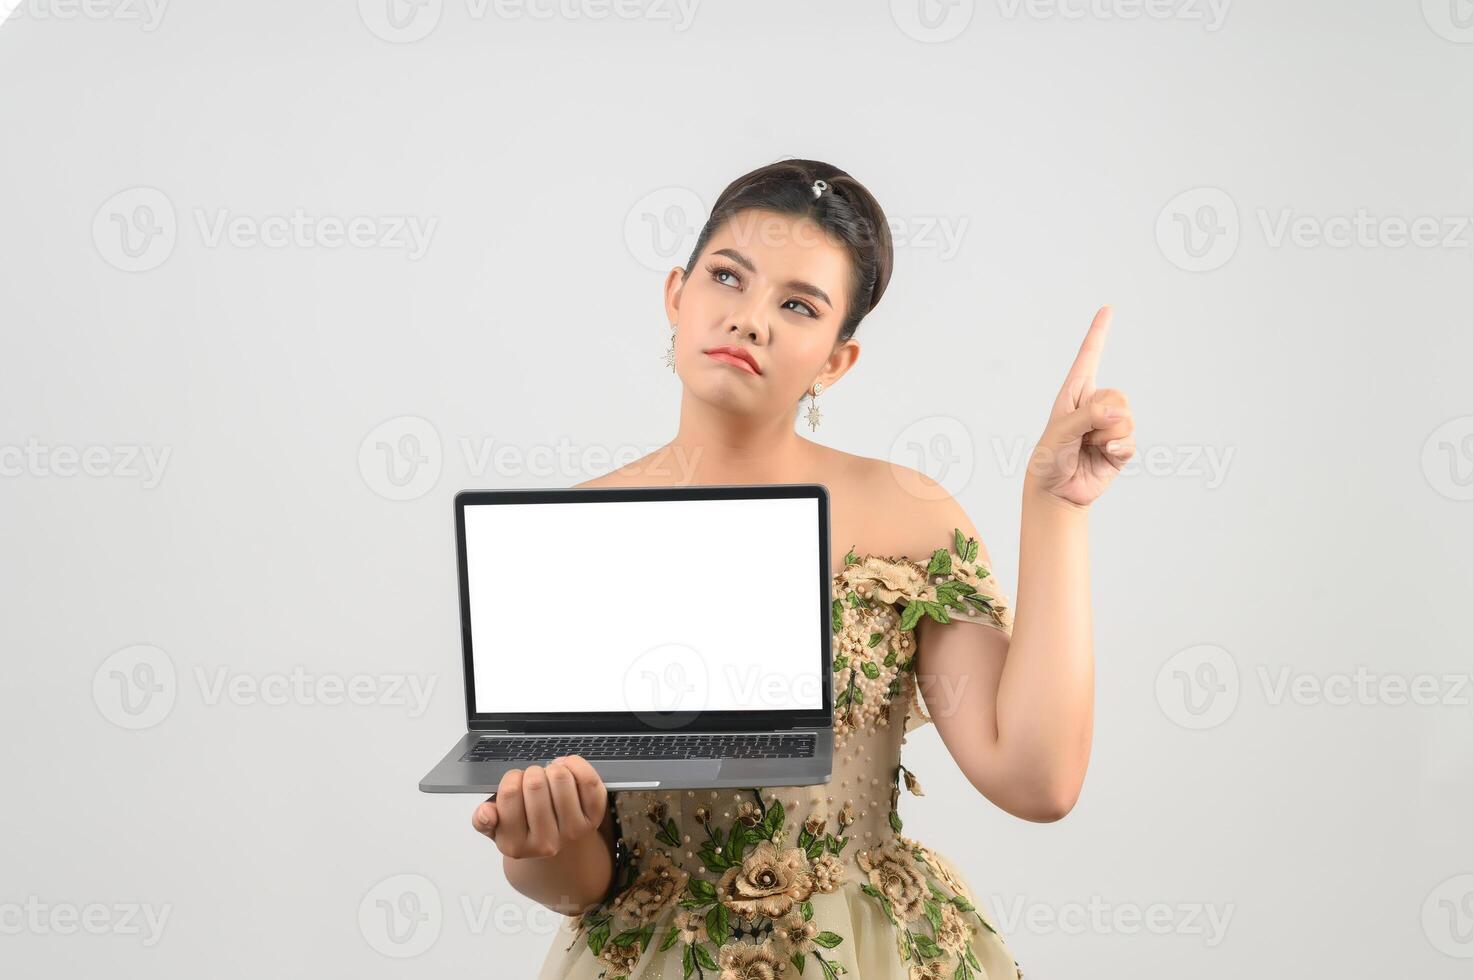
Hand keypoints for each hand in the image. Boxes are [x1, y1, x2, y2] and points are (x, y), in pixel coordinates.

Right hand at [470, 754, 608, 858]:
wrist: (558, 849)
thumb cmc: (525, 829)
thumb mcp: (498, 828)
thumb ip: (484, 820)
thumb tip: (485, 813)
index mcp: (515, 844)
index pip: (509, 793)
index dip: (511, 777)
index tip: (515, 781)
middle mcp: (546, 842)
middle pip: (535, 783)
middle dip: (532, 772)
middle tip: (533, 780)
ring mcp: (573, 831)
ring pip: (561, 778)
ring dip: (553, 768)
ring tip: (549, 777)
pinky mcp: (594, 817)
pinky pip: (588, 780)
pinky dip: (576, 765)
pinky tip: (567, 768)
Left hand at [1025, 305, 1135, 508]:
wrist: (1056, 491)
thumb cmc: (1049, 458)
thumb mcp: (1061, 432)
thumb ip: (1088, 416)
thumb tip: (1118, 411)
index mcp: (1074, 393)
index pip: (1089, 357)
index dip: (1098, 332)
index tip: (1107, 308)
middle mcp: (1094, 405)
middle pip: (1118, 395)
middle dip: (1104, 415)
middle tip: (1084, 434)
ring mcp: (1109, 426)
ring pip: (1127, 417)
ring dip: (1108, 435)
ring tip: (1089, 447)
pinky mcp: (1119, 447)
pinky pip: (1131, 439)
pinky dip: (1118, 447)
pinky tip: (1104, 454)